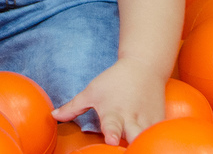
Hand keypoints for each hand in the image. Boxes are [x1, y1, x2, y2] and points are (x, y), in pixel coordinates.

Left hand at [51, 57, 166, 144]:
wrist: (144, 67)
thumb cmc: (114, 81)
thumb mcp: (91, 91)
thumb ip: (73, 107)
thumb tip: (53, 115)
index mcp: (113, 112)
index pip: (112, 125)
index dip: (112, 134)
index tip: (111, 140)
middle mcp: (131, 118)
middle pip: (135, 136)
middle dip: (133, 143)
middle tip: (131, 149)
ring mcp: (148, 121)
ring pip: (148, 137)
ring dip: (144, 142)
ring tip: (143, 148)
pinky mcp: (159, 121)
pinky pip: (158, 134)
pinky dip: (156, 138)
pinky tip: (155, 145)